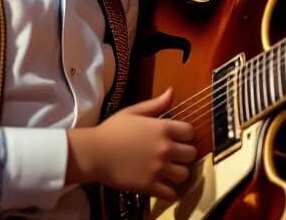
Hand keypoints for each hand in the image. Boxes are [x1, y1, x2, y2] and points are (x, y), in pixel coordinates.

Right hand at [67, 88, 196, 199]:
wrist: (94, 153)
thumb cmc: (112, 130)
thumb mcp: (134, 111)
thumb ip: (156, 104)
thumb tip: (172, 91)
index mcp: (163, 128)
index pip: (190, 132)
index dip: (186, 135)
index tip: (179, 138)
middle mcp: (165, 148)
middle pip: (192, 154)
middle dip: (185, 154)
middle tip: (176, 155)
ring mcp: (158, 169)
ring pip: (185, 175)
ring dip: (179, 173)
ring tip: (170, 171)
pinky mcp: (149, 186)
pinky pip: (171, 194)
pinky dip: (170, 192)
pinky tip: (163, 185)